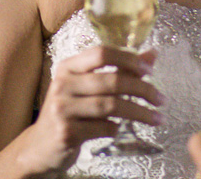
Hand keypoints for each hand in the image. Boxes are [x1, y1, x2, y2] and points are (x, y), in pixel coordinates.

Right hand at [21, 46, 162, 173]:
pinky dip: (116, 128)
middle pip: (112, 81)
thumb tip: (152, 55)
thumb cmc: (69, 112)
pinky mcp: (66, 132)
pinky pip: (103, 127)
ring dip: (139, 113)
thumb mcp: (87, 87)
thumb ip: (119, 69)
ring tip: (156, 118)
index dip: (129, 59)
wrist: (39, 146)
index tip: (149, 70)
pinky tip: (118, 129)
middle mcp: (63, 84)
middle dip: (143, 90)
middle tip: (160, 99)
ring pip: (111, 105)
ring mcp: (63, 108)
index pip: (101, 53)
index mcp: (68, 67)